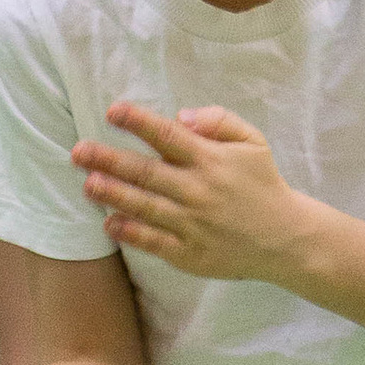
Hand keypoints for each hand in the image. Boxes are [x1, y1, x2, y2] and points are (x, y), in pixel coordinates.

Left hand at [74, 101, 301, 284]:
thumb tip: (179, 116)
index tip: (113, 111)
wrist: (286, 239)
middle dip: (109, 160)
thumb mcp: (253, 142)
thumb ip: (219, 120)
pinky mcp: (189, 253)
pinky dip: (130, 232)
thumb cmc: (262, 184)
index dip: (138, 121)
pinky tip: (109, 222)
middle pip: (146, 172)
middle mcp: (198, 191)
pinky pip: (153, 241)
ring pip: (144, 206)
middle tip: (78, 151)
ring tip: (87, 183)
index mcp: (211, 160)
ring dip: (113, 195)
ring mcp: (192, 224)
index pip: (168, 136)